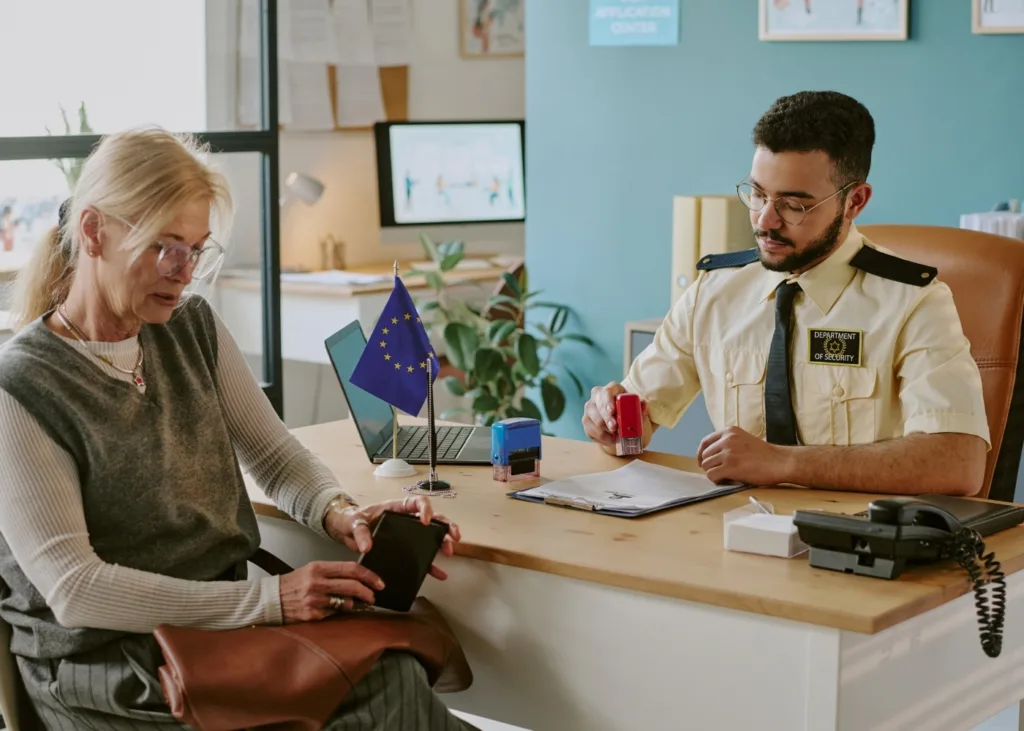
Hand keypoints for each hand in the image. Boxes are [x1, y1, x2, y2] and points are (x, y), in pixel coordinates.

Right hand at [278, 560, 383, 621]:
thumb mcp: (312, 570)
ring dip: (353, 605)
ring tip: (352, 604)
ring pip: (346, 602)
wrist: (271, 599)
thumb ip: (334, 573)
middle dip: (368, 593)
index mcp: (319, 567)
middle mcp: (317, 582)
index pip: (351, 569)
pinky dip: (338, 613)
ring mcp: (314, 600)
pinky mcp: (312, 615)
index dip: (369, 576)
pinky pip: (334, 614)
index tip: (380, 583)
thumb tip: (359, 580)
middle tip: (373, 597)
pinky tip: (334, 610)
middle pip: (352, 586)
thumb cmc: (294, 583)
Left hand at [324, 495, 461, 580]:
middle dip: (446, 526)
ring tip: (449, 552)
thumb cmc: (351, 519)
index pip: (417, 502)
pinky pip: (421, 557)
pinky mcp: (404, 551)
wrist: (345, 531)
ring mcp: (407, 535)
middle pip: (433, 518)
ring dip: (443, 543)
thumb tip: (367, 546)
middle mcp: (406, 520)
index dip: (425, 509)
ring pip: (432, 536)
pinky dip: (431, 566)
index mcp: (396, 508)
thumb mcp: (354, 521)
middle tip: (453, 537)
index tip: (426, 521)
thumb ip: (360, 531)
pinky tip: (439, 573)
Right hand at [582, 382, 650, 453]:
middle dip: (606, 419)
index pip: (606, 392)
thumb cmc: (629, 411)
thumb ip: (641, 407)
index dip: (608, 401)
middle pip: (597, 407)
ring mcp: (589, 409)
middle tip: (615, 428)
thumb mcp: (637, 409)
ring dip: (605, 431)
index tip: (612, 411)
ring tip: (617, 436)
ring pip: (593, 421)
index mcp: (611, 389)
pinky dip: (603, 438)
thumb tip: (643, 404)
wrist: (621, 421)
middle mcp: (596, 397)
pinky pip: (591, 431)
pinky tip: (612, 440)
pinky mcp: (586, 422)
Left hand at [696, 426, 789, 485]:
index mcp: (729, 431)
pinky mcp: (730, 466)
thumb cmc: (764, 454)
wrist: (780, 462)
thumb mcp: (743, 439)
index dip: (701, 454)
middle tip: (719, 472)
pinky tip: (726, 480)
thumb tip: (710, 455)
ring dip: (713, 473)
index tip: (703, 461)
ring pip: (707, 466)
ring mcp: (728, 453)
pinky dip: (716, 480)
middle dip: (710, 465)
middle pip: (705, 456)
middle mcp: (727, 440)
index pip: (705, 442)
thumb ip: (728, 443)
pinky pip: (712, 475)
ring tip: (725, 476)